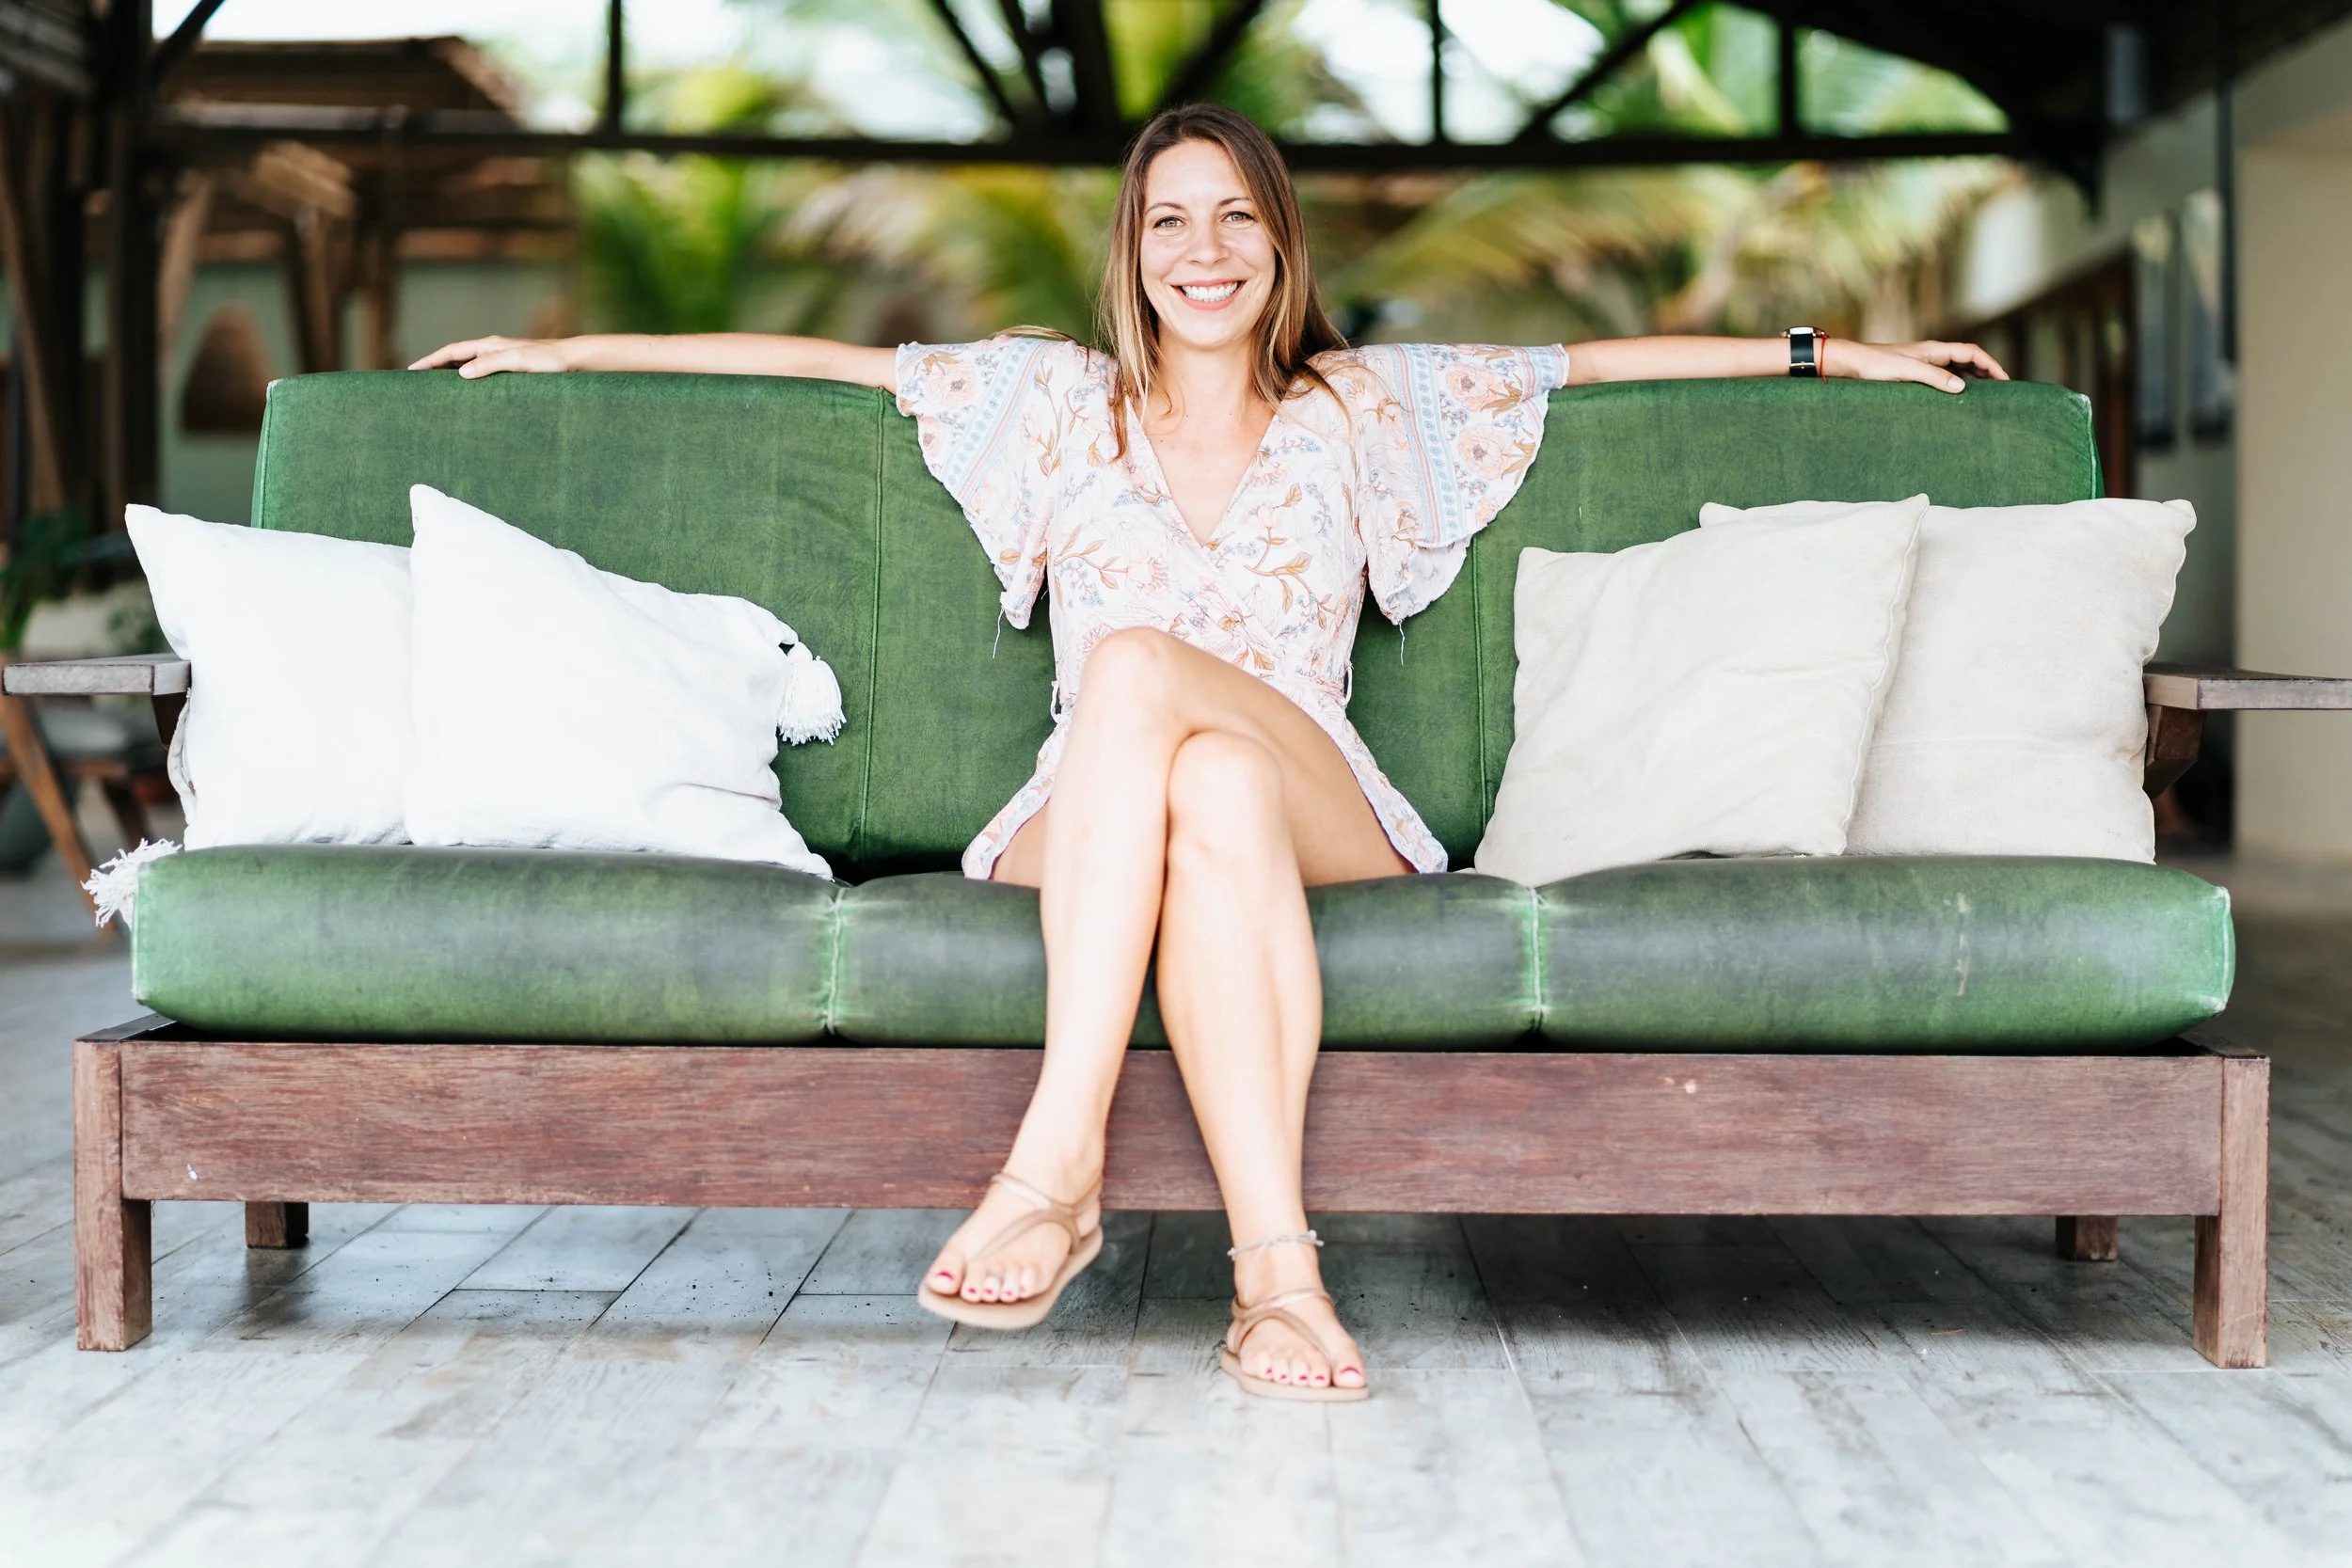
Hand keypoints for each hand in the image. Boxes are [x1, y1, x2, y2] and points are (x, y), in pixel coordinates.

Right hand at [408, 336, 574, 376]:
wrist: (574, 360)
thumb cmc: (549, 361)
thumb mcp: (518, 361)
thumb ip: (490, 364)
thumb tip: (461, 373)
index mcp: (489, 345)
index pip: (451, 351)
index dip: (430, 361)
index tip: (411, 372)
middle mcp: (493, 349)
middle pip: (455, 358)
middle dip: (435, 368)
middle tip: (417, 383)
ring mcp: (502, 359)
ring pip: (468, 366)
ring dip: (450, 376)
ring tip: (436, 390)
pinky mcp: (512, 370)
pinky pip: (483, 375)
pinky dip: (470, 381)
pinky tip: (469, 394)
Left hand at [1826, 338, 2008, 393]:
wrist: (1851, 363)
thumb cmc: (1875, 365)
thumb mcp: (1906, 372)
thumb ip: (1934, 378)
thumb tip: (1962, 387)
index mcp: (1934, 349)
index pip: (1973, 352)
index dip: (1991, 365)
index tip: (2005, 380)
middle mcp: (1931, 353)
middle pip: (1968, 359)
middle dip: (1986, 371)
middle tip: (2001, 389)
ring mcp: (1923, 362)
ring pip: (1955, 368)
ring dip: (1971, 378)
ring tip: (1984, 394)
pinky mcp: (1913, 372)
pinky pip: (1941, 376)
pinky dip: (1954, 383)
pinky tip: (1954, 396)